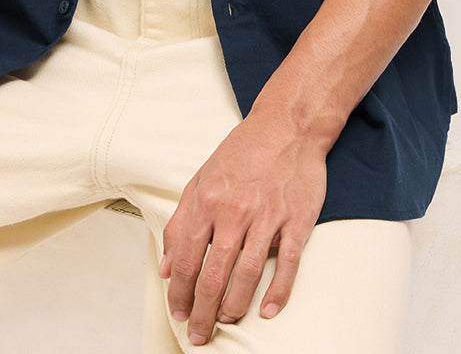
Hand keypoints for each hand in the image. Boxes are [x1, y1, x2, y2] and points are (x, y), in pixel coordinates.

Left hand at [158, 110, 327, 345]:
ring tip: (226, 321)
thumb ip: (180, 222)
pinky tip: (268, 310)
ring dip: (235, 305)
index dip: (179, 291)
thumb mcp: (200, 179)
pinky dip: (278, 291)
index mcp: (207, 200)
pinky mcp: (296, 220)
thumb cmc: (242, 153)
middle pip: (214, 273)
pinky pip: (287, 263)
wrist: (287, 126)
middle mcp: (235, 210)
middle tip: (199, 333)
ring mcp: (267, 216)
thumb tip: (165, 265)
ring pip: (248, 273)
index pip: (186, 258)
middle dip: (202, 310)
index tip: (177, 312)